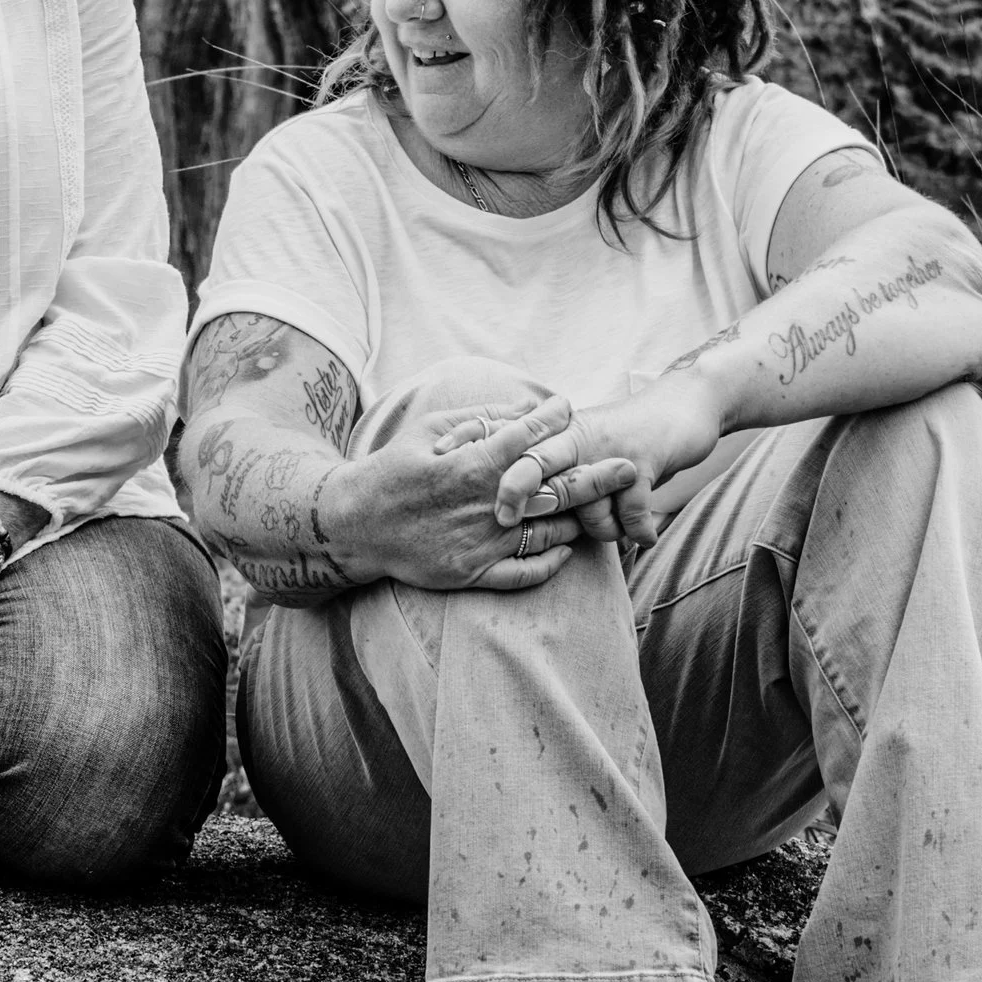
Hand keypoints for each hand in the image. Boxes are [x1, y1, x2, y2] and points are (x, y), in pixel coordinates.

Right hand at [337, 396, 640, 594]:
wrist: (352, 526)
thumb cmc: (389, 471)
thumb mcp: (427, 432)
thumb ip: (476, 419)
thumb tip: (521, 410)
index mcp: (470, 466)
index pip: (527, 439)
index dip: (553, 420)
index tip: (569, 408)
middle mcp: (483, 507)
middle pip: (555, 491)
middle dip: (596, 475)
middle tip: (628, 466)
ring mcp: (480, 545)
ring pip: (547, 533)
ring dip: (578, 519)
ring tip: (601, 509)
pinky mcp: (471, 574)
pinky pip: (524, 573)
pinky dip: (550, 562)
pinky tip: (565, 548)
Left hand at [494, 376, 724, 544]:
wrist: (682, 406)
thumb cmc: (628, 434)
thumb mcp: (586, 441)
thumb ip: (556, 465)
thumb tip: (522, 502)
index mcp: (563, 433)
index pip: (518, 446)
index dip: (495, 467)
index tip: (481, 494)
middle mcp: (581, 439)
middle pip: (538, 467)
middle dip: (521, 496)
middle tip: (506, 520)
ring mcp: (611, 450)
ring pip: (587, 506)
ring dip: (604, 528)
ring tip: (619, 528)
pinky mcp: (645, 462)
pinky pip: (631, 513)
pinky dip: (639, 531)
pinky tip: (646, 537)